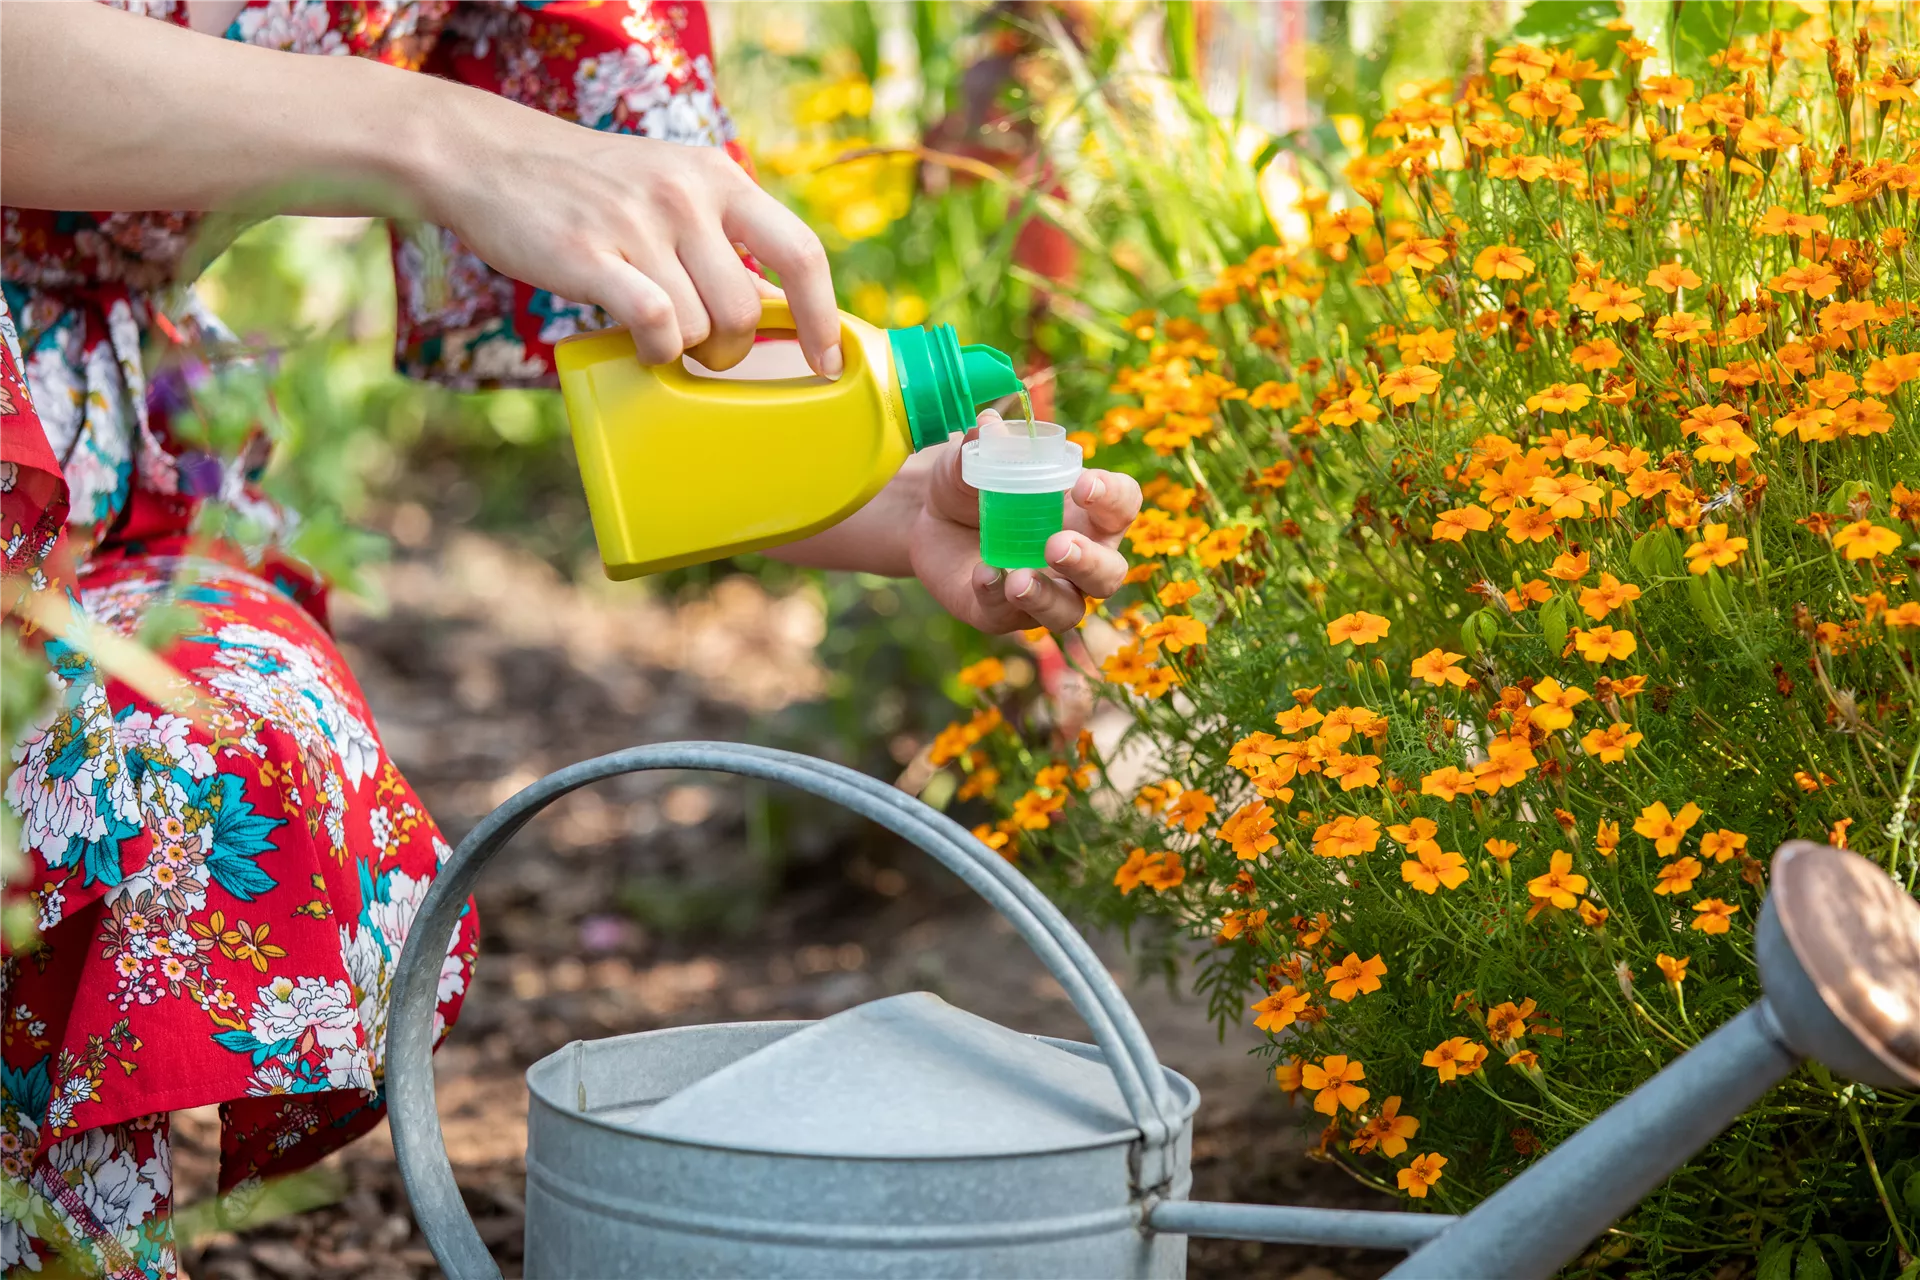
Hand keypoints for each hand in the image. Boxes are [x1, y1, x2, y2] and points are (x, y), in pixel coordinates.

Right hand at [416, 97, 839, 374]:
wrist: (494, 158)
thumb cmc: (596, 189)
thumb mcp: (674, 189)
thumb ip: (725, 241)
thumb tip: (784, 313)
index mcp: (720, 177)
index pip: (800, 253)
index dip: (822, 318)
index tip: (828, 361)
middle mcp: (687, 195)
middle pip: (745, 309)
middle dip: (729, 348)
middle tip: (701, 348)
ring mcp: (638, 223)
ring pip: (699, 326)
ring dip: (682, 350)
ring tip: (654, 331)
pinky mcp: (589, 254)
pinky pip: (654, 324)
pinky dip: (655, 351)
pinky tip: (641, 345)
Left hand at [910, 412, 1141, 633]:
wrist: (929, 521)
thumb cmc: (973, 485)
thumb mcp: (972, 460)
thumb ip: (984, 446)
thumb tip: (988, 425)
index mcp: (1088, 511)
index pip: (1124, 503)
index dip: (1112, 495)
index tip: (1082, 484)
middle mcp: (1079, 557)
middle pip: (1110, 571)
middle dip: (1089, 562)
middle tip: (1056, 544)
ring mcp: (1046, 591)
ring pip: (1069, 611)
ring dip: (1049, 597)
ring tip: (1019, 580)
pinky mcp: (1005, 615)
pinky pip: (1011, 618)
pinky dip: (997, 598)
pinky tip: (982, 576)